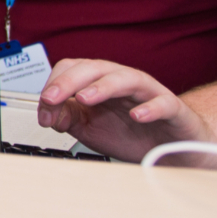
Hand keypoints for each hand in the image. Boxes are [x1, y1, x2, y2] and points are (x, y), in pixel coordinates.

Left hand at [36, 58, 216, 163]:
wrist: (169, 150)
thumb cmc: (129, 134)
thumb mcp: (88, 128)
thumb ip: (67, 117)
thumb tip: (47, 113)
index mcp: (99, 83)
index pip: (71, 69)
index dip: (53, 84)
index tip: (44, 106)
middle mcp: (122, 82)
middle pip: (94, 68)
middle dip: (69, 81)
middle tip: (51, 98)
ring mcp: (148, 93)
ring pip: (126, 78)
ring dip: (103, 86)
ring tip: (85, 98)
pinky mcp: (172, 109)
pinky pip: (163, 103)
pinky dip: (150, 108)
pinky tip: (137, 116)